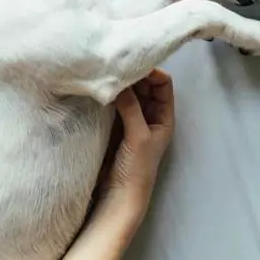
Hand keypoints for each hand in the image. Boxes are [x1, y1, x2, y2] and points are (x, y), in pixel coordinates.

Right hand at [93, 69, 174, 223]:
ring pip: (127, 94)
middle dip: (133, 74)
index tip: (133, 64)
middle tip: (114, 65)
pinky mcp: (112, 125)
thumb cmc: (137, 169)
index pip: (163, 84)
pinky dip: (106, 96)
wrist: (119, 195)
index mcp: (163, 116)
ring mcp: (130, 120)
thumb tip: (119, 82)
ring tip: (104, 74)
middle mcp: (148, 115)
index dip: (151, 72)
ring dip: (118, 84)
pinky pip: (112, 104)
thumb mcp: (139, 136)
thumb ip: (132, 108)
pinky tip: (96, 90)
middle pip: (144, 86)